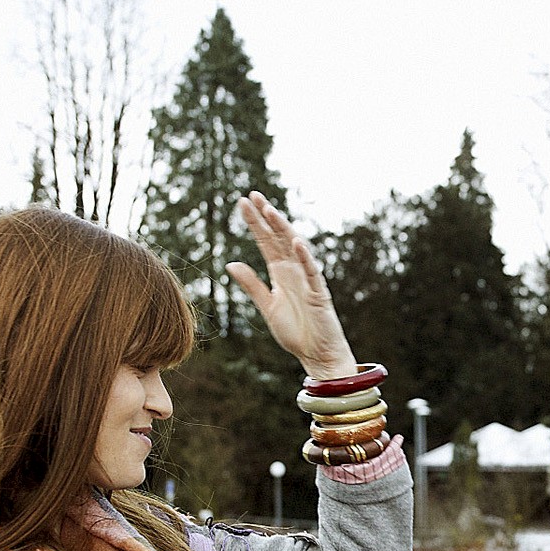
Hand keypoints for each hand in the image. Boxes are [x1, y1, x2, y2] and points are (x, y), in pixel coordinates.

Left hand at [227, 193, 357, 379]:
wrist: (317, 355)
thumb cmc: (295, 332)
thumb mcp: (267, 306)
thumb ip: (251, 284)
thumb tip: (230, 262)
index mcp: (280, 272)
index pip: (265, 241)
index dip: (254, 223)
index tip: (242, 203)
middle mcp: (293, 270)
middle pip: (278, 238)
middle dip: (266, 217)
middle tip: (253, 196)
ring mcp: (307, 279)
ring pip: (294, 248)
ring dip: (283, 229)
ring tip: (270, 211)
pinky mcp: (318, 294)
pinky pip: (312, 272)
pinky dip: (305, 257)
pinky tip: (297, 243)